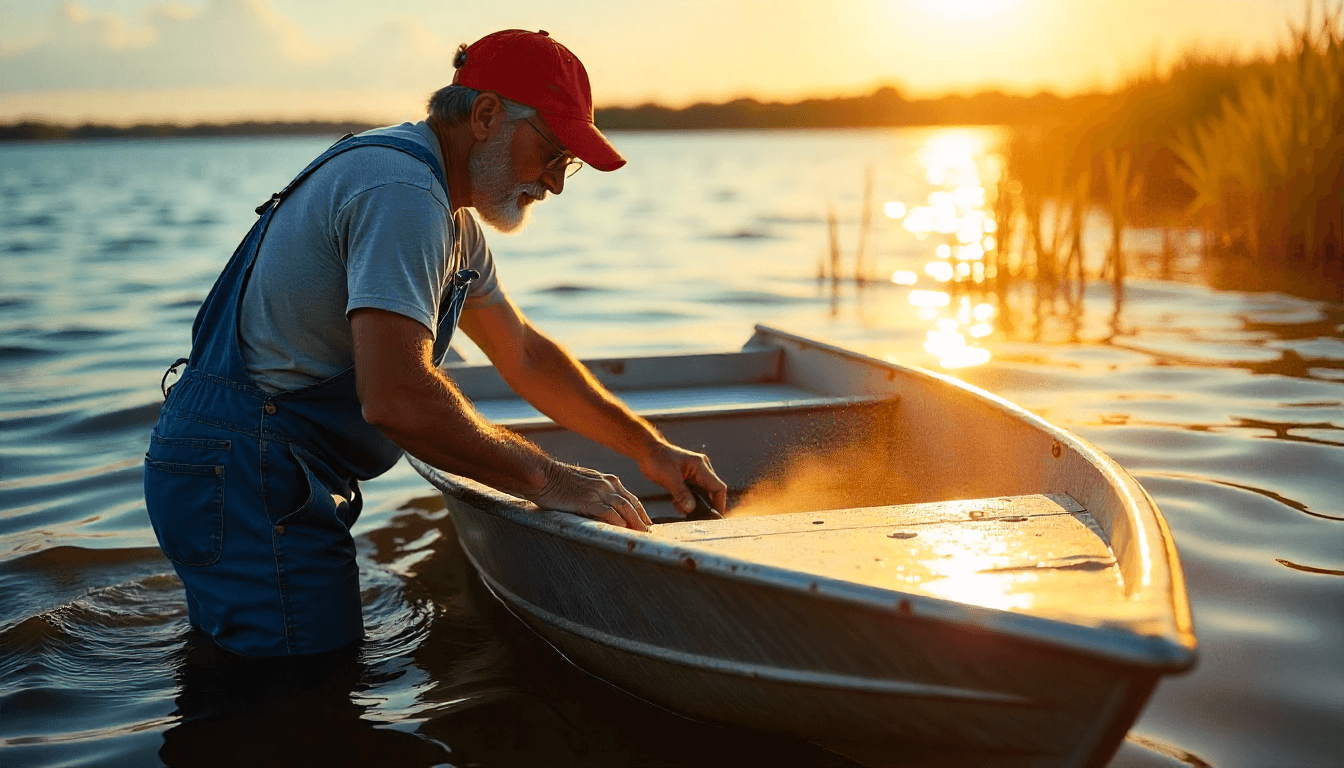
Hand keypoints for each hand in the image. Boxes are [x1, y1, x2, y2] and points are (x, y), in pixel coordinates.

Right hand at [531, 461, 651, 530]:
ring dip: (635, 523)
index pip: (630, 498)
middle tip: (647, 533)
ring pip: (624, 509)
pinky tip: (623, 532)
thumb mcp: (583, 482)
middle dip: (641, 520)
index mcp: (607, 480)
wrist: (542, 474)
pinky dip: (618, 523)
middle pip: (631, 504)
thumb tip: (603, 508)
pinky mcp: (588, 501)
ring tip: (641, 536)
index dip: (639, 511)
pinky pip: (609, 514)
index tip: (645, 523)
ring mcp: (598, 492)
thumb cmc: (557, 481)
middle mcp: (607, 484)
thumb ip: (596, 492)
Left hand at [638, 442, 728, 516]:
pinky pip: (693, 494)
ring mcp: (695, 475)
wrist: (648, 452)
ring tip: (680, 506)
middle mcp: (701, 470)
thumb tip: (691, 508)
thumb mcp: (669, 477)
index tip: (715, 517)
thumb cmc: (658, 458)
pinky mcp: (687, 480)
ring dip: (693, 504)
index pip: (718, 487)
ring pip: (701, 495)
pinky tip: (676, 502)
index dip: (719, 503)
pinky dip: (686, 501)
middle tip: (696, 516)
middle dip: (705, 506)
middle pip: (712, 493)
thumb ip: (681, 493)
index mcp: (701, 466)